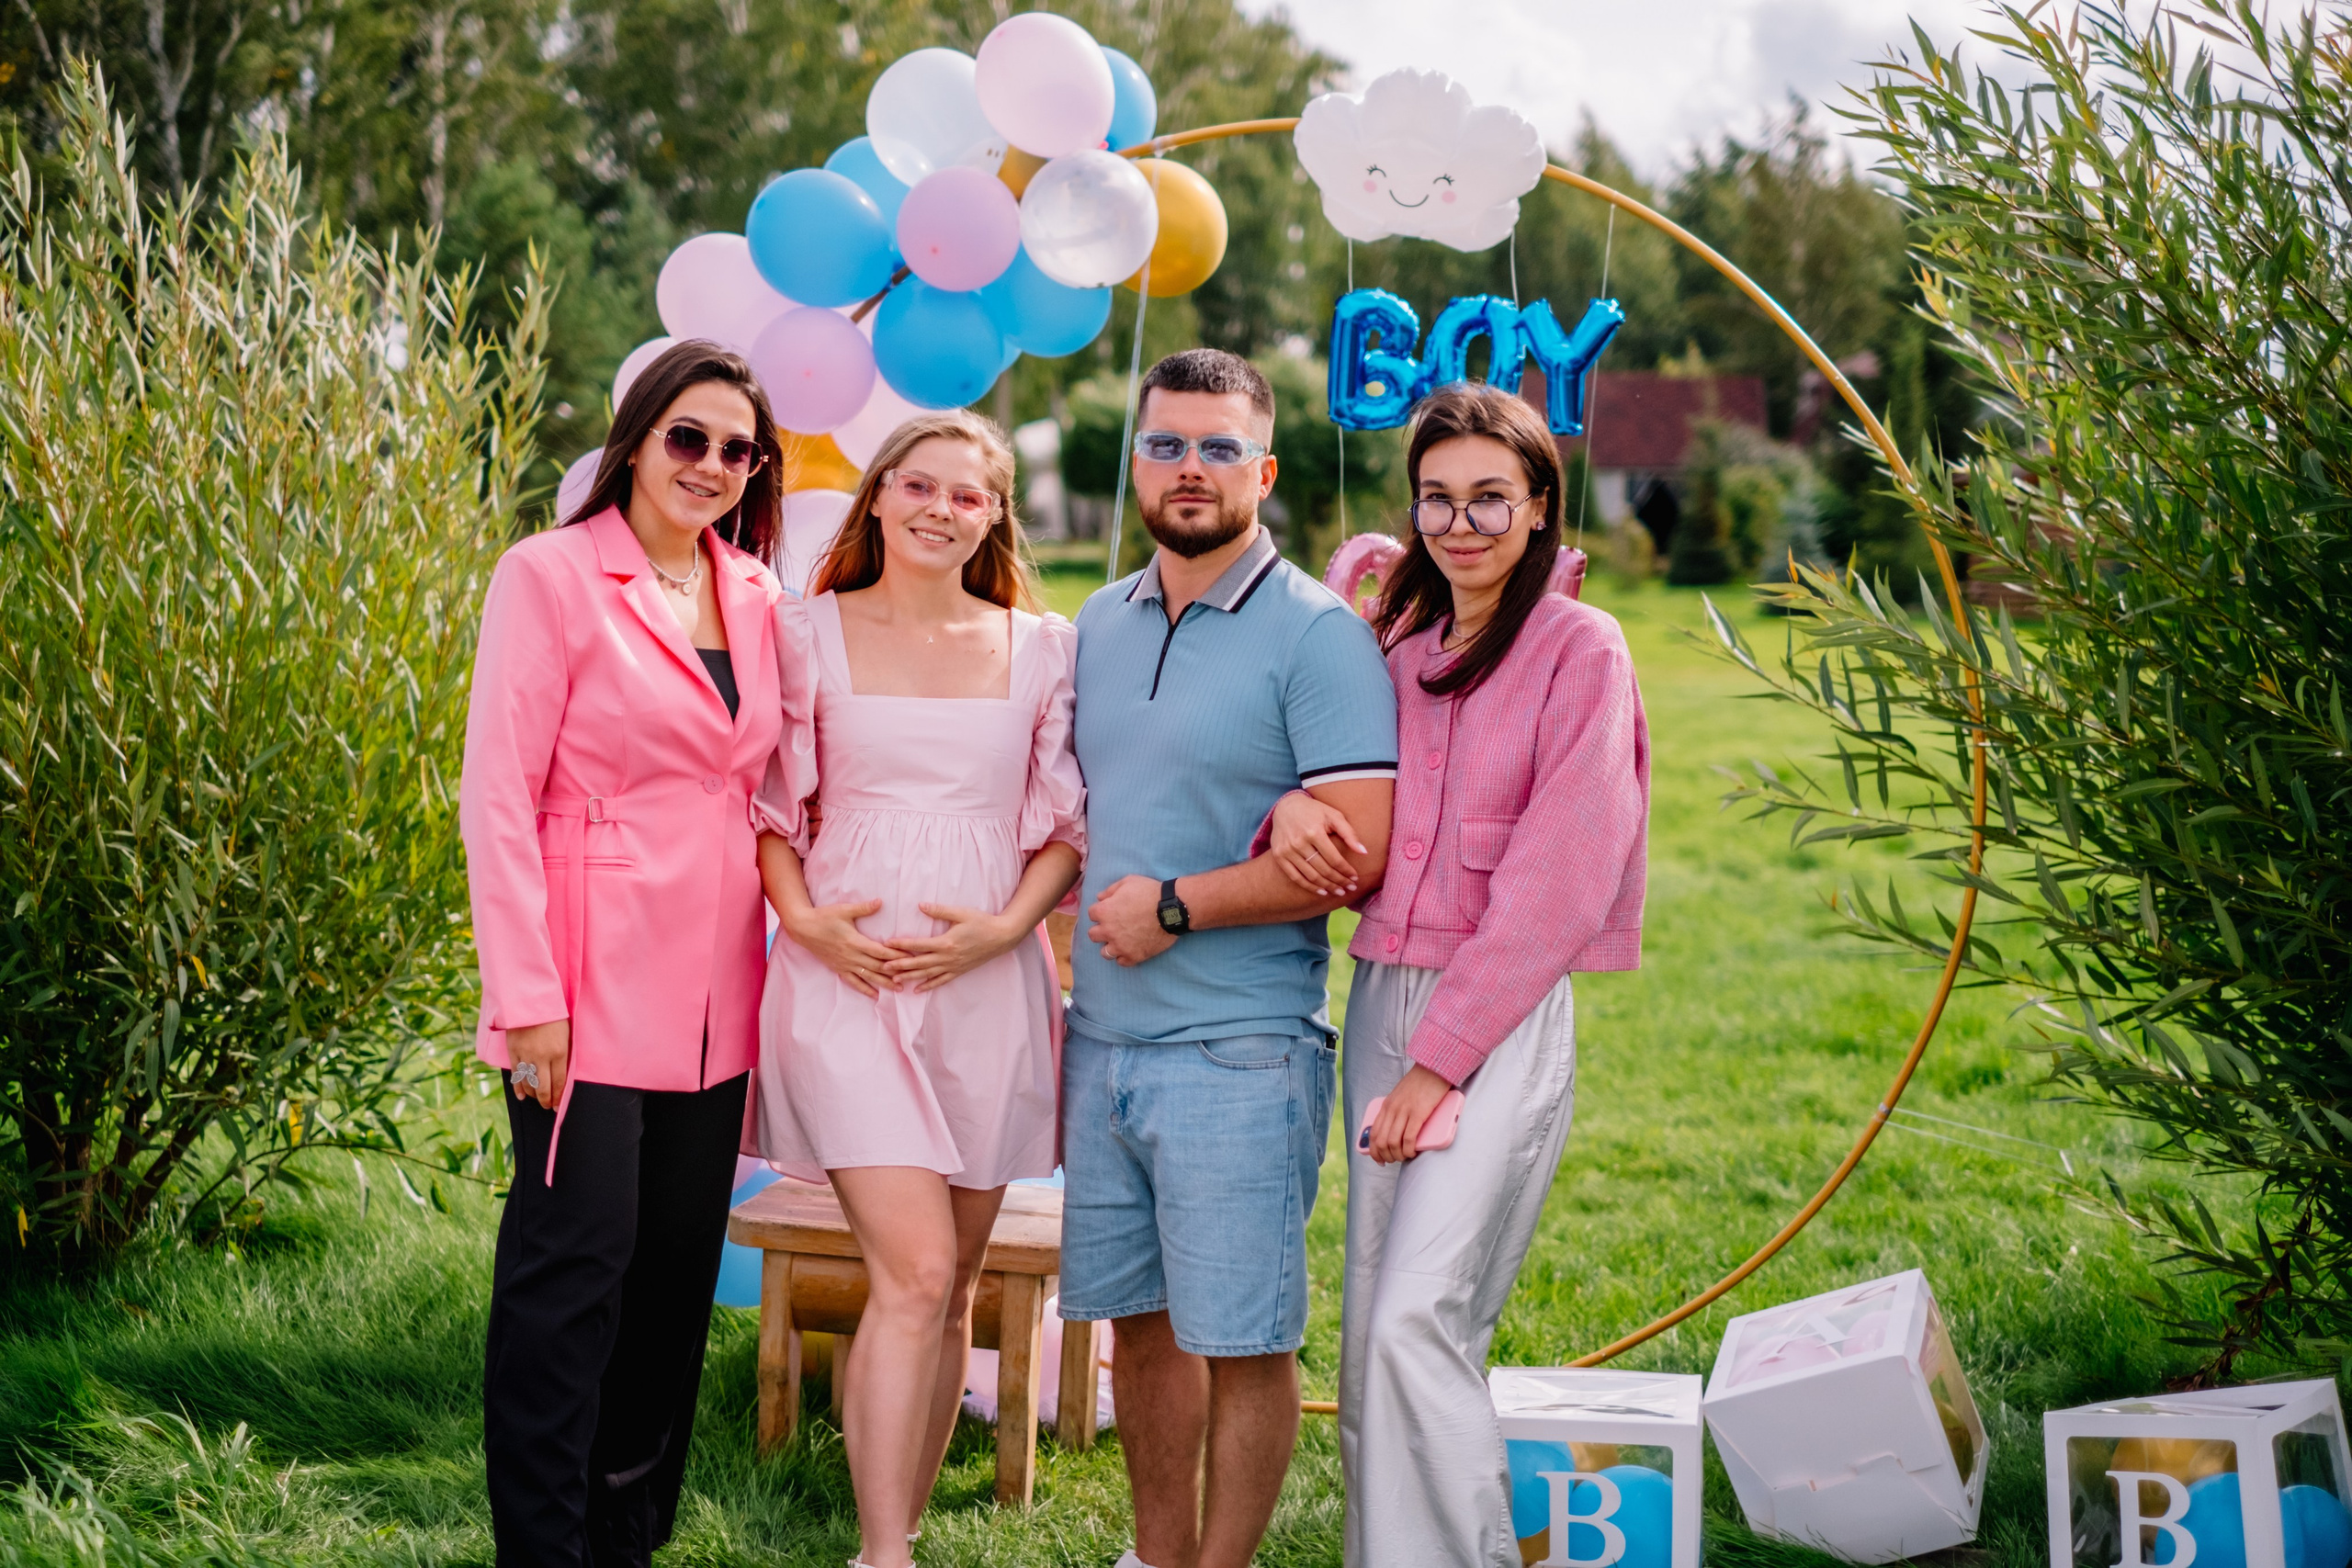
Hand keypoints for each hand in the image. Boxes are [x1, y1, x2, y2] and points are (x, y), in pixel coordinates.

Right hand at [507, 1018, 569, 1109]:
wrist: (529, 1001)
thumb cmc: (552, 1015)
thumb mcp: (565, 1034)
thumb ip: (563, 1053)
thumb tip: (561, 1073)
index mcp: (559, 1052)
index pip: (559, 1082)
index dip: (558, 1097)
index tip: (557, 1105)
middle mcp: (542, 1057)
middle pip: (543, 1088)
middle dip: (546, 1100)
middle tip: (547, 1106)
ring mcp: (526, 1056)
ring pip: (529, 1084)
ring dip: (533, 1095)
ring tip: (537, 1099)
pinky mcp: (513, 1053)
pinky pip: (516, 1075)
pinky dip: (518, 1088)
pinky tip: (521, 1095)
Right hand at [783, 897, 899, 996]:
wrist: (803, 928)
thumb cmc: (824, 917)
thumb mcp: (844, 910)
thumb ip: (863, 908)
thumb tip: (880, 902)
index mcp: (854, 941)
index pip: (880, 951)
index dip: (896, 955)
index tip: (910, 957)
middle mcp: (851, 956)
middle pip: (877, 966)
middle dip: (895, 971)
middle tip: (911, 975)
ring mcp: (844, 964)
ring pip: (868, 977)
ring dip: (884, 983)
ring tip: (899, 988)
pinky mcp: (838, 968)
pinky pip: (853, 982)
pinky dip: (865, 989)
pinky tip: (875, 995)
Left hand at [883, 904, 1019, 991]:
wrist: (1002, 937)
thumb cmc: (982, 922)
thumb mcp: (961, 913)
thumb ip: (939, 910)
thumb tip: (920, 906)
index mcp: (946, 942)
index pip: (919, 945)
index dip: (902, 944)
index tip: (887, 944)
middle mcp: (948, 957)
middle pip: (919, 963)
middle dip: (900, 965)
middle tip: (882, 966)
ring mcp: (953, 966)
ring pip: (927, 974)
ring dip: (910, 977)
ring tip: (894, 980)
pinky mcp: (959, 971)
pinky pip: (941, 981)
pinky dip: (928, 986)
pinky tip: (917, 990)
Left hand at [1088, 874, 1176, 966]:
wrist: (1171, 909)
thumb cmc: (1149, 892)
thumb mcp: (1128, 882)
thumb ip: (1110, 890)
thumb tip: (1100, 897)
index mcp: (1104, 912)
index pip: (1091, 914)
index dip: (1101, 910)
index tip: (1110, 910)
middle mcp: (1108, 931)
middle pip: (1093, 935)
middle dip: (1101, 929)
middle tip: (1113, 926)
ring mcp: (1120, 946)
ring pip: (1105, 952)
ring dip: (1110, 946)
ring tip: (1120, 940)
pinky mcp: (1134, 956)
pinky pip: (1122, 962)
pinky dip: (1124, 956)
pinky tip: (1130, 949)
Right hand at [1267, 790, 1367, 896]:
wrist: (1286, 807)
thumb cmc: (1315, 811)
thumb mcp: (1334, 816)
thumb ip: (1349, 833)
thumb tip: (1364, 852)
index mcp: (1314, 832)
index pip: (1334, 859)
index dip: (1346, 871)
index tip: (1355, 878)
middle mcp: (1299, 842)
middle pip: (1323, 870)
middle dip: (1339, 881)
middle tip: (1350, 888)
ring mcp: (1287, 850)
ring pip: (1311, 876)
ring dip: (1327, 887)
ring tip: (1339, 892)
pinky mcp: (1279, 856)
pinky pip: (1295, 877)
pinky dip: (1309, 887)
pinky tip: (1322, 891)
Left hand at [1366, 1064, 1453, 1164]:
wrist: (1433, 1067)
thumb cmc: (1421, 1083)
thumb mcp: (1401, 1097)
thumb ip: (1396, 1111)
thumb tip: (1396, 1131)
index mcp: (1386, 1106)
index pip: (1374, 1134)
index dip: (1374, 1151)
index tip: (1380, 1160)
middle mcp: (1392, 1109)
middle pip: (1382, 1141)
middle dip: (1387, 1156)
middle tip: (1395, 1160)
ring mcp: (1404, 1111)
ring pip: (1394, 1142)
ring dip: (1399, 1155)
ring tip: (1406, 1157)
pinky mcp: (1418, 1113)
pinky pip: (1409, 1138)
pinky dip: (1409, 1150)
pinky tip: (1413, 1152)